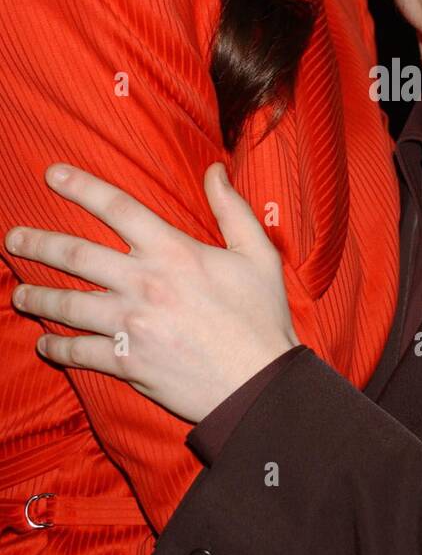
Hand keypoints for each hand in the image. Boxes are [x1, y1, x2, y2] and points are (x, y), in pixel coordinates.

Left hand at [5, 162, 298, 422]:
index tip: (51, 174)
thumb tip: (215, 170)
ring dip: (36, 296)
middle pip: (75, 254)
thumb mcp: (258, 255)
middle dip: (37, 242)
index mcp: (174, 251)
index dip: (80, 186)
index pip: (116, 207)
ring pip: (66, 304)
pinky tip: (46, 343)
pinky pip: (78, 351)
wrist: (261, 384)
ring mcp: (131, 324)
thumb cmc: (262, 318)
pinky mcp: (127, 363)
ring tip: (19, 293)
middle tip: (13, 238)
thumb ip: (232, 209)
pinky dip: (56, 346)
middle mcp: (144, 282)